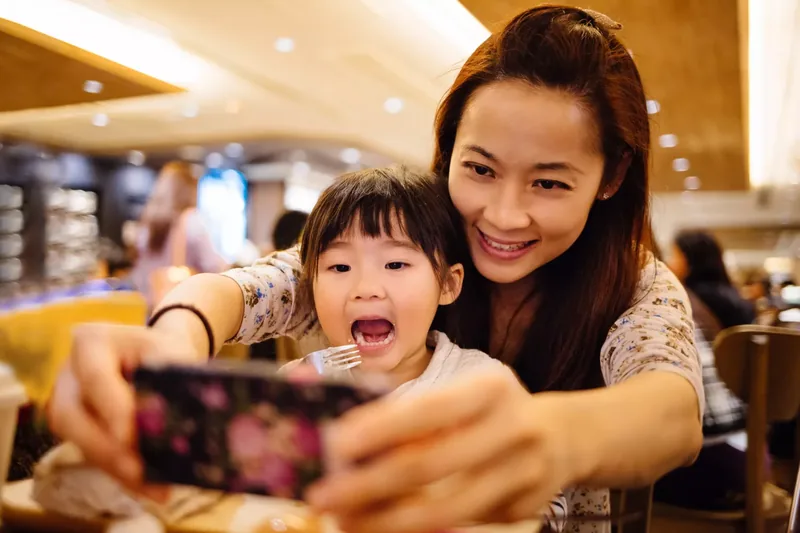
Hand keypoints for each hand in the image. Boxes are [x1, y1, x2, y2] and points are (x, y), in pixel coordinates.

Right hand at [46, 322, 202, 488]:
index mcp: (91, 343)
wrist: (154, 353)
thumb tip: (170, 423)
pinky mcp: (78, 429)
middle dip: (104, 448)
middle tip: (139, 471)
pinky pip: (93, 454)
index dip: (111, 409)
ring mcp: (67, 402)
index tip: (128, 437)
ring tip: (154, 487)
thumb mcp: (172, 352)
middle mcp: (69, 373)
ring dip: (115, 468)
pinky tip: (149, 488)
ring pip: (79, 441)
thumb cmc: (164, 350)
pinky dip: (121, 474)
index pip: (96, 378)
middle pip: (71, 415)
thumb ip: (168, 381)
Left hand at [306, 372, 580, 532]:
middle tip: (324, 495)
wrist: (565, 437)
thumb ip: (418, 415)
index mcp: (490, 389)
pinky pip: (460, 526)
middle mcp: (512, 429)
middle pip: (431, 465)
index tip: (333, 445)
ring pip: (445, 510)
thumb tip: (348, 440)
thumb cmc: (494, 410)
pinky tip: (383, 527)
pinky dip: (416, 531)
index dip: (378, 429)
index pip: (427, 410)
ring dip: (387, 520)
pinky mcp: (522, 512)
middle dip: (369, 484)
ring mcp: (522, 475)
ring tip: (346, 520)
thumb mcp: (465, 395)